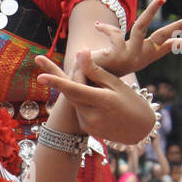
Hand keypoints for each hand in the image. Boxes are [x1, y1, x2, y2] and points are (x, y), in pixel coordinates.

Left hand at [35, 53, 154, 143]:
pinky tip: (97, 101)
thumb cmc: (131, 101)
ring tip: (96, 87)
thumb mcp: (116, 84)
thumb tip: (80, 53)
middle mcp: (93, 115)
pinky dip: (82, 101)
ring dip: (78, 89)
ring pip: (74, 100)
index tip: (41, 77)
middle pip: (71, 91)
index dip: (57, 83)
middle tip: (48, 59)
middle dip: (64, 76)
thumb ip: (96, 71)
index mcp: (103, 101)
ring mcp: (88, 124)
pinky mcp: (86, 129)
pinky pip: (79, 109)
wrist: (140, 129)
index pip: (75, 90)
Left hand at [88, 0, 181, 77]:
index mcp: (144, 56)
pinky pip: (116, 33)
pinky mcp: (118, 55)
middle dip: (179, 27)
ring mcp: (130, 56)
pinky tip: (97, 26)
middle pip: (163, 36)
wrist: (87, 83)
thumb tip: (97, 22)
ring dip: (152, 11)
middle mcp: (140, 56)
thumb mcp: (109, 52)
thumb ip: (108, 38)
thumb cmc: (100, 67)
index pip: (167, 47)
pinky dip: (106, 28)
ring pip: (142, 27)